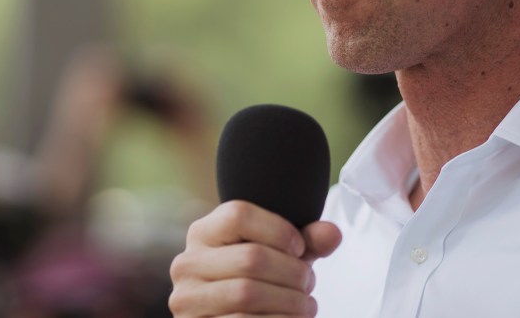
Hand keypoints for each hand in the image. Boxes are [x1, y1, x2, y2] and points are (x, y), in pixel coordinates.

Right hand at [168, 200, 341, 316]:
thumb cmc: (258, 283)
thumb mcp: (279, 257)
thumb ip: (305, 242)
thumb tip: (332, 234)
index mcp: (203, 233)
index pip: (238, 214)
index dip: (278, 229)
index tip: (298, 248)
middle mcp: (187, 263)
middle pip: (251, 257)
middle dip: (292, 272)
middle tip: (309, 283)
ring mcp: (187, 299)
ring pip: (248, 293)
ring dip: (289, 302)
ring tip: (306, 305)